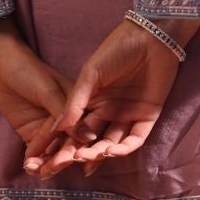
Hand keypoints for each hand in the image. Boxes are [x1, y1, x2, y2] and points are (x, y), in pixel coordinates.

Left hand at [0, 20, 97, 179]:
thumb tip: (89, 139)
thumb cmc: (27, 70)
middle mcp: (67, 120)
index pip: (83, 132)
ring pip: (52, 151)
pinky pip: (36, 151)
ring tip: (37, 171)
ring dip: (46, 163)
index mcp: (78, 106)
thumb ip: (66, 116)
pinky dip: (34, 160)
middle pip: (68, 145)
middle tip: (51, 170)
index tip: (76, 161)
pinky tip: (29, 167)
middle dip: (61, 159)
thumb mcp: (48, 91)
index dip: (81, 147)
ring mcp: (48, 128)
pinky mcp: (31, 132)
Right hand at [24, 17, 184, 176]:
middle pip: (91, 139)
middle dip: (79, 153)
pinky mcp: (147, 117)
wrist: (150, 37)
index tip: (49, 157)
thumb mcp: (91, 74)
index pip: (75, 128)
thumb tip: (58, 127)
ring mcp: (127, 115)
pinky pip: (135, 138)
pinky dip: (125, 148)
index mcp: (91, 101)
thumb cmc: (116, 50)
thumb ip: (76, 101)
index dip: (62, 142)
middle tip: (68, 162)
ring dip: (101, 153)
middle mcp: (107, 112)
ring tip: (88, 158)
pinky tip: (112, 152)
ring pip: (112, 142)